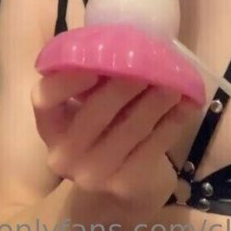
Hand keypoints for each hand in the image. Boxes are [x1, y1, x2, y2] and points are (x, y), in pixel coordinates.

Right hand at [32, 70, 197, 218]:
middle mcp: (64, 153)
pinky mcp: (125, 185)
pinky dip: (172, 123)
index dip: (66, 81)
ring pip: (129, 130)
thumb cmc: (100, 130)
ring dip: (154, 101)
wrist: (116, 190)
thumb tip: (120, 41)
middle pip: (94, 114)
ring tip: (172, 80)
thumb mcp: (84, 108)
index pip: (45, 100)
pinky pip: (153, 148)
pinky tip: (186, 105)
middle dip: (123, 86)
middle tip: (147, 63)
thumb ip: (91, 79)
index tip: (93, 65)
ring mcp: (94, 174)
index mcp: (50, 125)